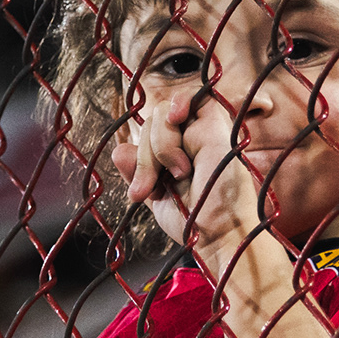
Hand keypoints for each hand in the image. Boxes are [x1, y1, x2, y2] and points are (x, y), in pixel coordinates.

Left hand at [111, 94, 262, 258]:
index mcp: (180, 155)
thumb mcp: (157, 197)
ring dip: (158, 147)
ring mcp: (204, 132)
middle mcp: (192, 141)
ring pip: (161, 113)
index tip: (139, 194)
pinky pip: (184, 103)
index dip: (140, 159)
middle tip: (151, 190)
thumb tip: (120, 150)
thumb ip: (139, 173)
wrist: (218, 234)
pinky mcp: (215, 127)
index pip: (149, 136)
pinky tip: (175, 118)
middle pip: (151, 124)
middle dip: (144, 159)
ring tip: (179, 175)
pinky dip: (176, 104)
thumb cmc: (193, 222)